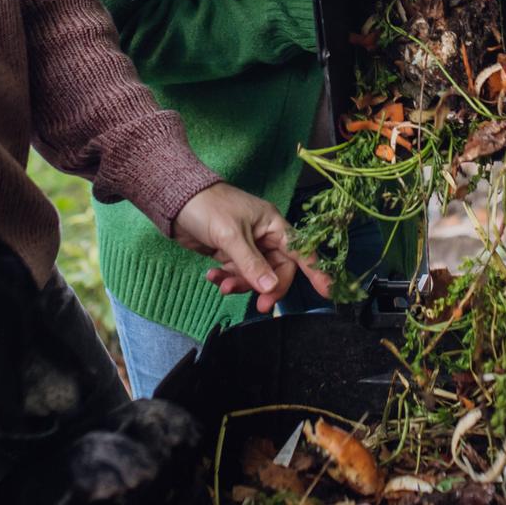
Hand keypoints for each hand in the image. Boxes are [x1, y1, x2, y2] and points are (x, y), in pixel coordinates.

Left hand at [174, 183, 332, 313]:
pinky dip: (226, 278)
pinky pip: (237, 274)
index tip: (328, 292)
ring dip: (241, 284)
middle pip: (278, 270)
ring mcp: (248, 247)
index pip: (301, 251)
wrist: (176, 200)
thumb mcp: (231, 236)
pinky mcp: (231, 254)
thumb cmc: (209, 208)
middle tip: (258, 305)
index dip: (316, 271)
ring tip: (222, 284)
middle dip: (267, 287)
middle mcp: (265, 237)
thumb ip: (252, 264)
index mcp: (273, 225)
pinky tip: (212, 276)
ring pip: (256, 276)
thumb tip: (271, 288)